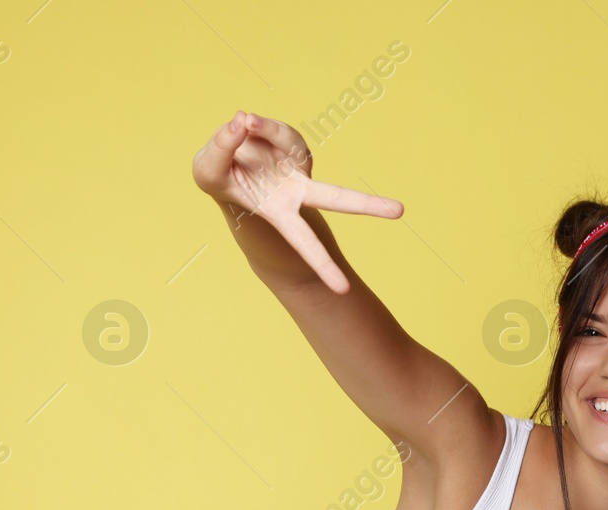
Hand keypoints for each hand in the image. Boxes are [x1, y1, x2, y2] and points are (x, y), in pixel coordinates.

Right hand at [191, 110, 402, 293]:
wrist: (228, 154)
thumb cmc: (221, 176)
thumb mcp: (206, 170)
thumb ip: (220, 149)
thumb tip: (244, 120)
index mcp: (283, 214)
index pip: (305, 243)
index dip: (322, 266)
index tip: (344, 291)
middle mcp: (300, 191)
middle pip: (334, 198)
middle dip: (366, 205)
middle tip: (401, 211)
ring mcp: (300, 164)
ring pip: (286, 139)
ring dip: (257, 131)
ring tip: (237, 130)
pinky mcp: (295, 141)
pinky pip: (270, 126)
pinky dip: (252, 124)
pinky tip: (244, 126)